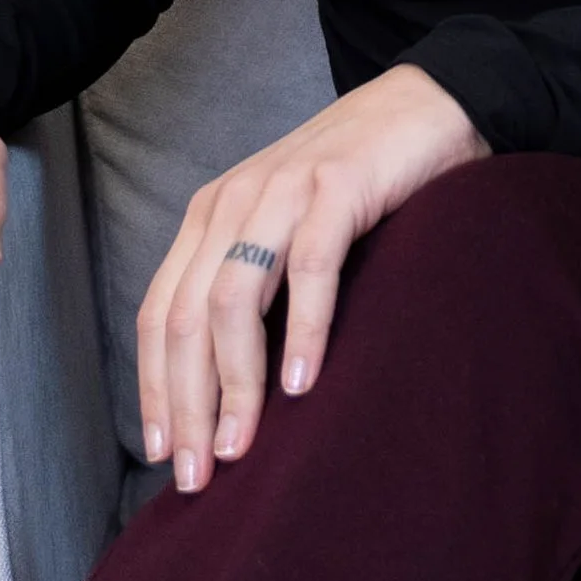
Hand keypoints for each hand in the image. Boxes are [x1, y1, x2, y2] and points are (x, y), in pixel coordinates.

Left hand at [137, 64, 483, 494]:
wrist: (424, 105)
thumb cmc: (356, 185)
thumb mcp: (284, 233)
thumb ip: (254, 289)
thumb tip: (229, 390)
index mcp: (210, 215)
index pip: (158, 313)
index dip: (155, 388)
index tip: (164, 453)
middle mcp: (233, 201)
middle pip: (184, 317)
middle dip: (186, 404)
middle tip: (199, 474)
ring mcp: (283, 191)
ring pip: (232, 299)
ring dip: (234, 382)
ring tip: (241, 444)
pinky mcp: (337, 187)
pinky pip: (308, 268)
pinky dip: (302, 330)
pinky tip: (304, 383)